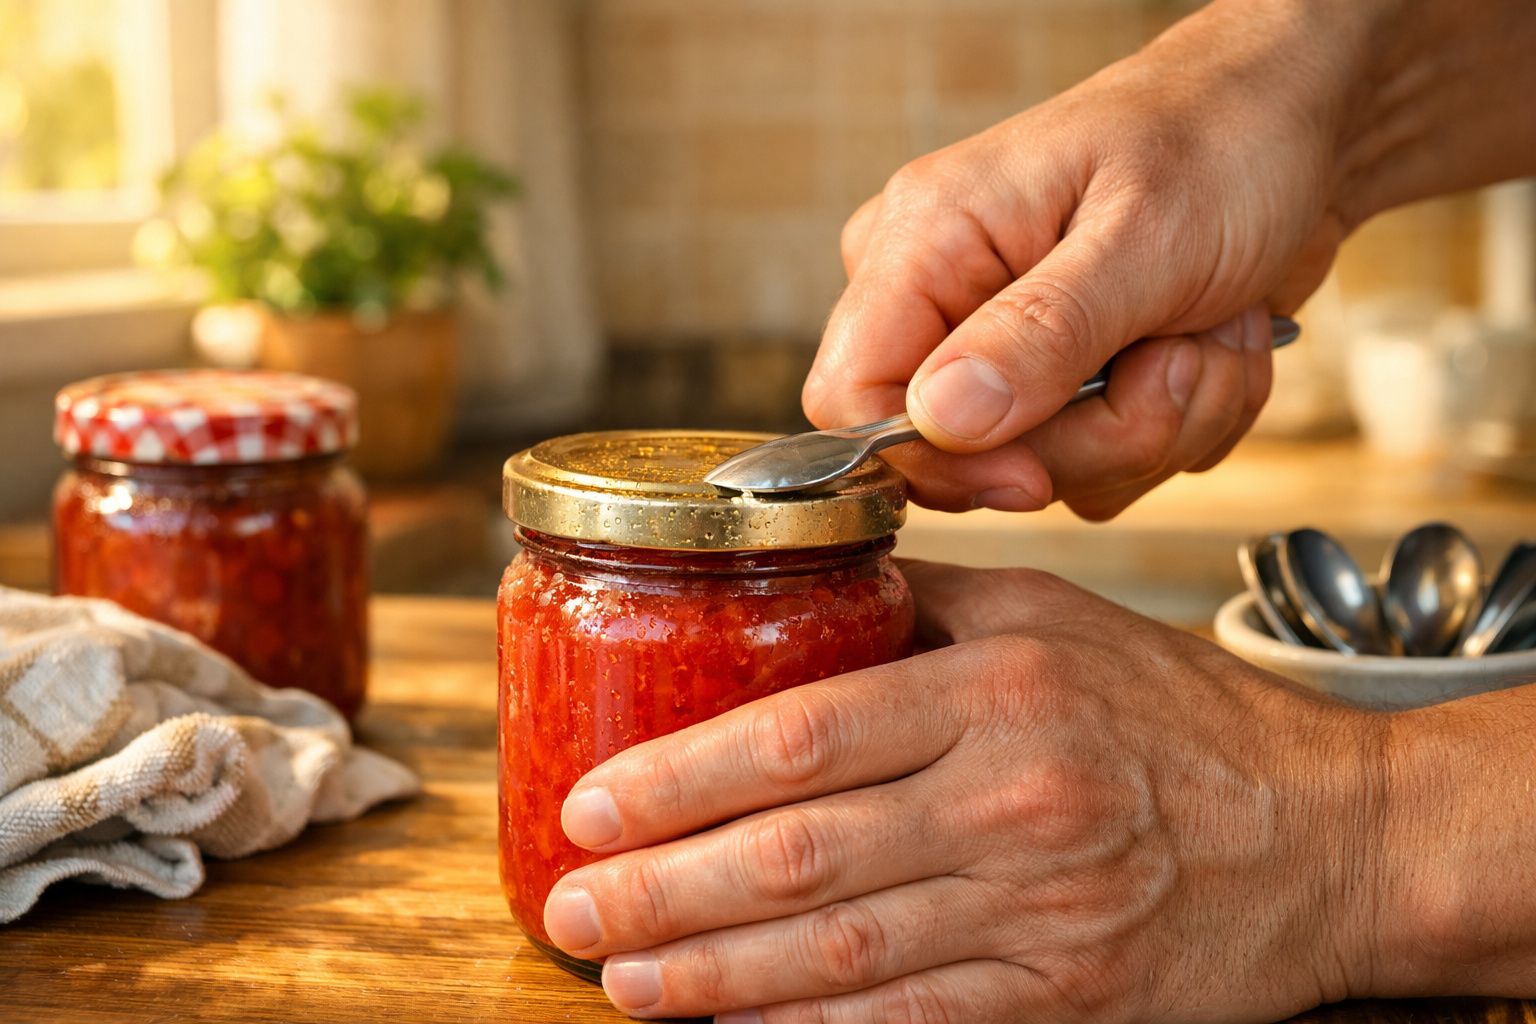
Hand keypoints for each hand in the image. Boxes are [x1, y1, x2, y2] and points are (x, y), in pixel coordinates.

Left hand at [543, 561, 1389, 1021]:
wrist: (1325, 835)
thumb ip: (920, 599)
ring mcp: (1039, 915)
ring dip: (712, 975)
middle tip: (572, 907)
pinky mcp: (1065, 1000)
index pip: (799, 737)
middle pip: (796, 856)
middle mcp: (1012, 802)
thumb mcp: (1054, 616)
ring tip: (623, 978)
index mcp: (998, 691)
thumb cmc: (1176, 714)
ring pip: (837, 955)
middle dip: (661, 889)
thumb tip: (792, 581)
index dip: (677, 778)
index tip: (591, 803)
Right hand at [802, 0, 1367, 517]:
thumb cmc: (1221, 138)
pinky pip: (1101, 467)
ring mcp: (1002, 348)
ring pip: (1048, 473)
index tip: (1037, 470)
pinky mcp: (1060, 383)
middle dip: (1100, 434)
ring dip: (1161, 423)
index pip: (847, 399)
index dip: (933, 461)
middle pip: (961, 458)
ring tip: (1208, 330)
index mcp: (924, 240)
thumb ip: (1038, 334)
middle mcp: (946, 300)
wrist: (1301, 124)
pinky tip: (1208, 343)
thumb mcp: (1142, 238)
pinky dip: (1181, 422)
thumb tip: (939, 421)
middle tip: (1178, 356)